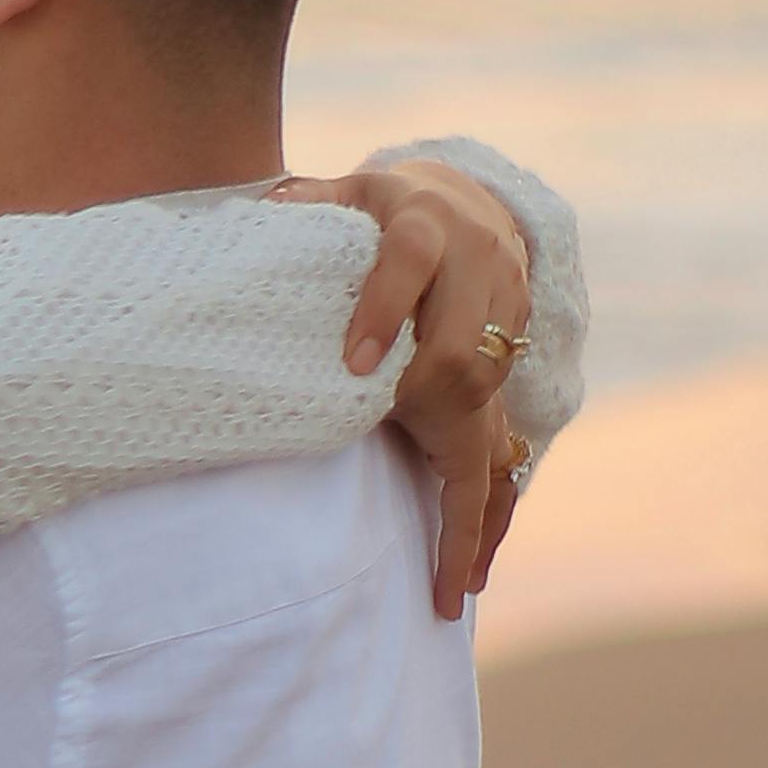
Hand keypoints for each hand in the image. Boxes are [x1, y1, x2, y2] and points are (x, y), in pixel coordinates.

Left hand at [313, 152, 536, 622]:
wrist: (469, 205)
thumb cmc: (381, 209)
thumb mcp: (342, 194)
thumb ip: (306, 205)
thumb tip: (259, 207)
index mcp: (426, 225)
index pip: (407, 263)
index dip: (382, 310)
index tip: (352, 366)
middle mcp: (478, 274)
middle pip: (463, 349)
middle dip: (429, 403)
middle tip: (390, 441)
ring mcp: (502, 326)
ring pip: (491, 406)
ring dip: (469, 484)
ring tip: (450, 572)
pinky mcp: (508, 367)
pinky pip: (504, 446)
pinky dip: (488, 510)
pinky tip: (467, 572)